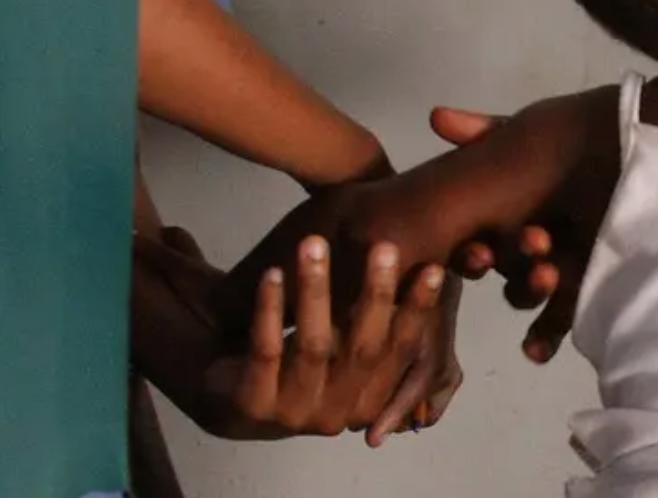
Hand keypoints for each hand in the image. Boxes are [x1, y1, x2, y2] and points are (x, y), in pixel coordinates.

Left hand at [149, 227, 444, 441]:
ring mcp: (294, 413)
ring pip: (315, 346)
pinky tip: (272, 273)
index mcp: (365, 399)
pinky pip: (266, 350)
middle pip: (364, 349)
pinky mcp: (253, 403)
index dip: (417, 311)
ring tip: (314, 244)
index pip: (400, 353)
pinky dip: (270, 309)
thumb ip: (373, 324)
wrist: (224, 401)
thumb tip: (433, 266)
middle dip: (376, 295)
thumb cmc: (294, 362)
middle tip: (384, 246)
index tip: (432, 268)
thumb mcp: (339, 347)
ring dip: (316, 290)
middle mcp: (337, 413)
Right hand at [428, 106, 590, 361]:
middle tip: (526, 249)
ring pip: (529, 294)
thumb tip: (435, 117)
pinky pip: (559, 322)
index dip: (472, 254)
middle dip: (509, 269)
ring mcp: (558, 267)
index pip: (475, 245)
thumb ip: (482, 133)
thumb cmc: (578, 141)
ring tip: (549, 275)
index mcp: (508, 213)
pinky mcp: (588, 286)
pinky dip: (542, 340)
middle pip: (503, 270)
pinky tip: (535, 350)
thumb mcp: (528, 134)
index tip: (479, 253)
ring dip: (531, 291)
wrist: (641, 144)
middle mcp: (527, 243)